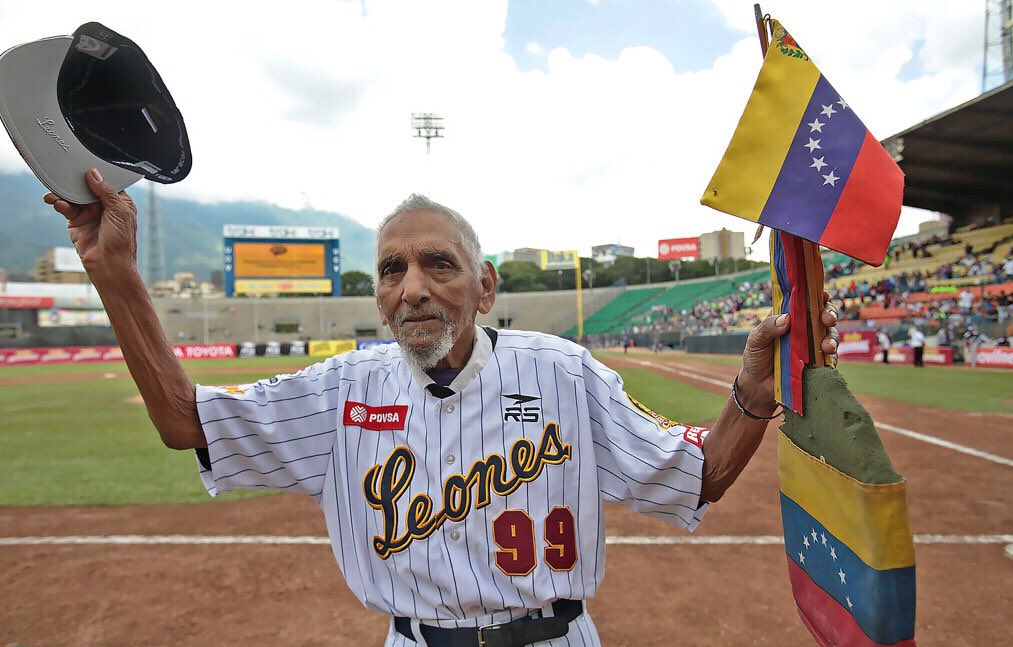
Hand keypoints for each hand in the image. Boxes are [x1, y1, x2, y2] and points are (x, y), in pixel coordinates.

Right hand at [43, 169, 138, 281]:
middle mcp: (104, 206)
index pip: (107, 182)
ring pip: (74, 197)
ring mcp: (90, 214)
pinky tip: (57, 202)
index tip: (85, 165)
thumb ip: (106, 192)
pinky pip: (66, 208)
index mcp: (119, 202)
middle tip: (65, 175)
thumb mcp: (119, 212)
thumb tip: (94, 174)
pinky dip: (60, 204)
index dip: (97, 175)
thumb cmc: (122, 241)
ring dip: (64, 193)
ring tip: (54, 191)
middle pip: (87, 188)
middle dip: (76, 182)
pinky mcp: (76, 222)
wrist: (109, 265)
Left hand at [737, 291, 839, 415]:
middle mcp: (803, 329)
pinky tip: (828, 357)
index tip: (821, 295)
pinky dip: (832, 356)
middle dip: (829, 314)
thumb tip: (786, 318)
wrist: (758, 386)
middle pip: (823, 315)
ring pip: (830, 335)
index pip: (805, 301)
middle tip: (827, 319)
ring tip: (827, 346)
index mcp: (788, 318)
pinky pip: (831, 357)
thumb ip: (767, 328)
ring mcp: (812, 346)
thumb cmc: (756, 358)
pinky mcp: (818, 363)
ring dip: (832, 338)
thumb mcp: (755, 341)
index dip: (815, 295)